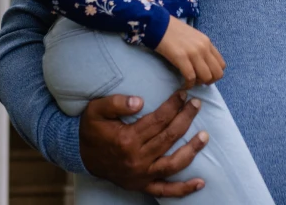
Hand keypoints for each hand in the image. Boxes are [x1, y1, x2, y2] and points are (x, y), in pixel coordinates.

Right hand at [79, 92, 207, 196]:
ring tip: (205, 136)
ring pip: (172, 164)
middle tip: (197, 104)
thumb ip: (116, 103)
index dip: (173, 106)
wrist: (80, 155)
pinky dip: (183, 189)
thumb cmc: (91, 130)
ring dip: (191, 150)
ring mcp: (141, 175)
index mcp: (127, 140)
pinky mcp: (142, 186)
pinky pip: (165, 190)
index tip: (183, 94)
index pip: (158, 120)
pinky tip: (200, 183)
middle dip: (186, 119)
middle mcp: (136, 159)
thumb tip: (139, 101)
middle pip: (169, 138)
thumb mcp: (95, 110)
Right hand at [155, 17, 225, 87]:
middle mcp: (204, 48)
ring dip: (198, 83)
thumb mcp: (193, 37)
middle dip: (209, 81)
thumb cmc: (173, 31)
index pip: (221, 65)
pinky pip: (191, 77)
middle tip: (198, 81)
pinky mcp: (181, 57)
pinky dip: (188, 84)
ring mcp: (194, 53)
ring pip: (206, 77)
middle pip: (217, 73)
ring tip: (190, 81)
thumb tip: (203, 64)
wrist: (159, 24)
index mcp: (207, 42)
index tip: (204, 75)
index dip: (214, 74)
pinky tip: (183, 84)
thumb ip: (201, 48)